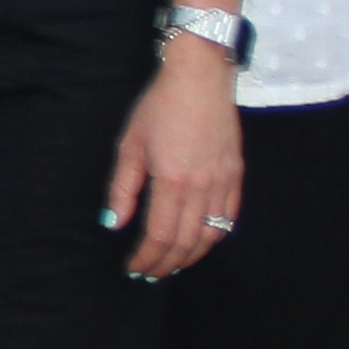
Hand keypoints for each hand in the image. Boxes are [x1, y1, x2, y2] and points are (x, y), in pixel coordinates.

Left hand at [108, 39, 244, 281]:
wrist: (200, 76)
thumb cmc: (159, 106)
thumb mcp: (129, 145)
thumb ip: (122, 188)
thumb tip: (113, 224)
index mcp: (172, 180)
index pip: (160, 236)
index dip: (146, 257)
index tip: (133, 267)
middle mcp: (202, 186)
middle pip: (186, 242)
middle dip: (166, 263)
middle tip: (149, 273)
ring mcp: (223, 181)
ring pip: (211, 235)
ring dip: (191, 256)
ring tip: (172, 264)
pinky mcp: (236, 173)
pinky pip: (229, 217)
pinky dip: (214, 236)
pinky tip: (200, 241)